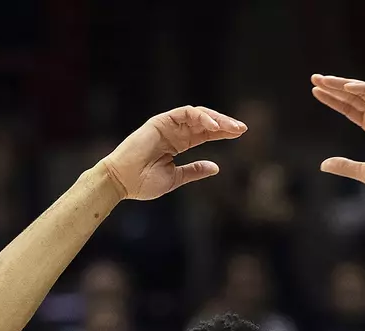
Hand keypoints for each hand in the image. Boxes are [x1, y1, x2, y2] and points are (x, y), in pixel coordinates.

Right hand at [99, 106, 246, 200]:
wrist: (122, 182)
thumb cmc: (143, 183)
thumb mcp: (175, 178)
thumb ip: (194, 171)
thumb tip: (216, 167)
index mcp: (178, 144)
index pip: (204, 135)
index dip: (222, 133)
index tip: (240, 135)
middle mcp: (174, 132)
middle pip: (204, 123)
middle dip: (224, 124)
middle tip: (242, 129)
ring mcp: (167, 125)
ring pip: (197, 115)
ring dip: (216, 119)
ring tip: (232, 128)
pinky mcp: (161, 121)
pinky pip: (185, 113)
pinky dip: (200, 117)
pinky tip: (213, 126)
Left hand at [311, 76, 364, 207]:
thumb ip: (346, 166)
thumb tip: (323, 165)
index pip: (350, 109)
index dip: (334, 100)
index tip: (315, 92)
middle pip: (355, 97)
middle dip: (335, 87)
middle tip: (315, 78)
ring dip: (346, 84)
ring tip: (326, 80)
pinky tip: (348, 87)